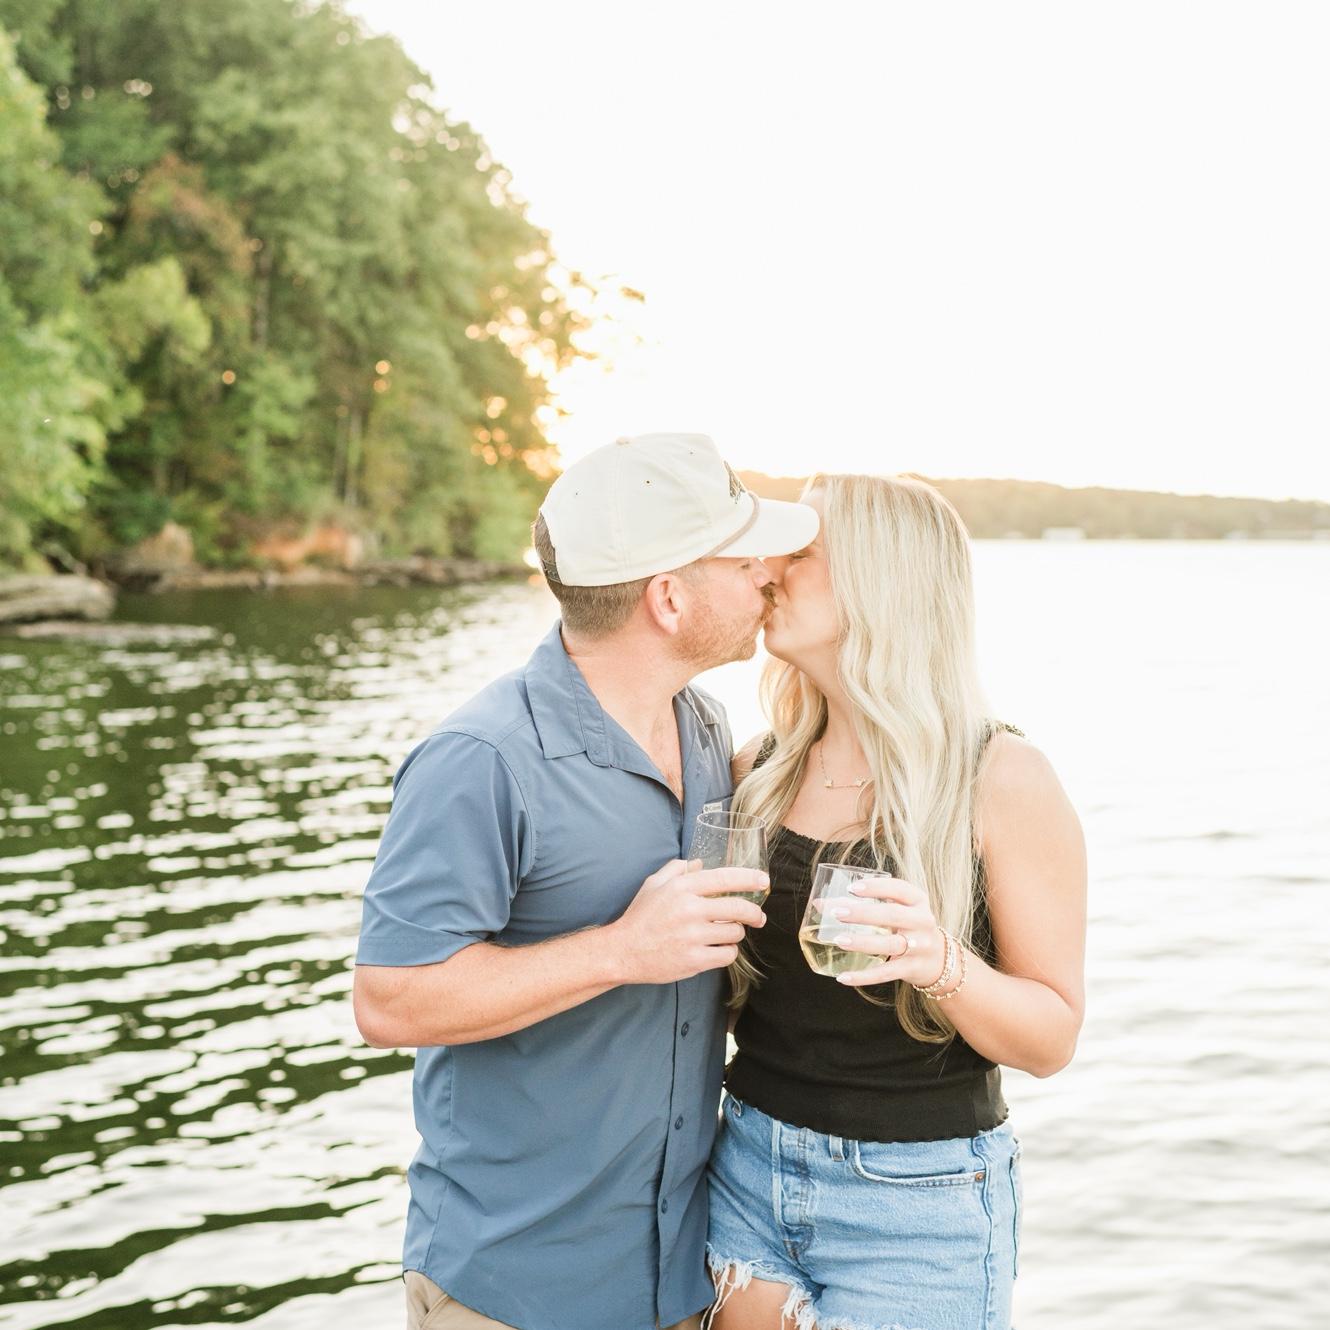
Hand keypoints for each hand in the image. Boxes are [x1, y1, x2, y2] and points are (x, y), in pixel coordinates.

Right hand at [610, 858, 767, 985]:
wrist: (623, 951)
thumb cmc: (640, 917)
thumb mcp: (654, 885)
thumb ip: (677, 870)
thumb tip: (700, 863)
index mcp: (682, 888)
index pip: (725, 878)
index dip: (749, 878)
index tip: (763, 881)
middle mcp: (690, 909)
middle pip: (738, 907)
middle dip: (754, 913)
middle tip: (758, 918)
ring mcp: (693, 936)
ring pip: (735, 932)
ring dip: (735, 933)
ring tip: (725, 933)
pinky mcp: (695, 960)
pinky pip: (727, 954)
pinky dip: (727, 951)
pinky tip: (718, 948)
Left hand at [823, 875, 947, 987]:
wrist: (939, 959)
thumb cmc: (907, 926)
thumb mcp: (896, 910)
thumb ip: (863, 904)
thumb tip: (819, 904)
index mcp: (918, 901)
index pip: (899, 889)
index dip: (876, 887)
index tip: (852, 888)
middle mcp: (922, 921)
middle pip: (892, 915)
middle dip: (863, 914)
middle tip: (837, 913)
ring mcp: (920, 946)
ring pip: (889, 944)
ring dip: (862, 942)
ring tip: (838, 940)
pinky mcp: (912, 968)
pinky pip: (886, 973)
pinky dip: (864, 976)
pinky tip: (843, 977)